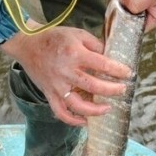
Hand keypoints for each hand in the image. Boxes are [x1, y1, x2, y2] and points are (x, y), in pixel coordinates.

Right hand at [0, 22, 131, 125]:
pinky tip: (85, 121)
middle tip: (122, 90)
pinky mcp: (49, 94)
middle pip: (93, 86)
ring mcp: (57, 86)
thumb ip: (95, 44)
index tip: (128, 73)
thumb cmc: (54, 38)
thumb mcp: (77, 33)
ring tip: (107, 109)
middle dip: (112, 90)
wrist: (27, 44)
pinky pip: (61, 112)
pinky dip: (73, 120)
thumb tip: (110, 57)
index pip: (102, 64)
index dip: (118, 70)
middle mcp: (66, 72)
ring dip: (95, 110)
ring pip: (77, 105)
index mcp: (74, 54)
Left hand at [119, 0, 155, 31]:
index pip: (132, 27)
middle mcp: (146, 12)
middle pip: (123, 15)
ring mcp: (139, 1)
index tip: (114, 7)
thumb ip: (135, 5)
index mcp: (154, 18)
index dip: (120, 20)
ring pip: (120, 2)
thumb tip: (121, 2)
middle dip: (117, 1)